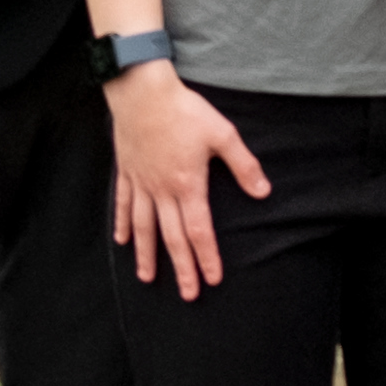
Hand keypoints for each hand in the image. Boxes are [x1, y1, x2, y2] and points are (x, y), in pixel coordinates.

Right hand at [110, 62, 269, 291]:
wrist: (143, 91)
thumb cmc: (184, 111)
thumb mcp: (222, 134)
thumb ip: (244, 165)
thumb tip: (263, 191)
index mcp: (188, 185)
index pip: (199, 231)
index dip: (207, 257)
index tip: (212, 279)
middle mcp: (162, 190)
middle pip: (172, 238)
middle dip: (181, 268)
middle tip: (188, 294)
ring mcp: (142, 183)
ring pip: (144, 227)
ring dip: (147, 255)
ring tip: (148, 278)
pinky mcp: (127, 172)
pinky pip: (124, 204)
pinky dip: (123, 223)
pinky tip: (122, 241)